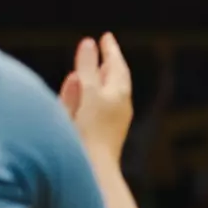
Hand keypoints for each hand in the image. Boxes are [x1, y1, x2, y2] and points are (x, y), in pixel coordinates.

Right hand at [63, 33, 134, 160]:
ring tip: (105, 66)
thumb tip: (89, 43)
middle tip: (107, 47)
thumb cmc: (88, 129)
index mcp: (118, 95)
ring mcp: (115, 121)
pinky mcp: (106, 134)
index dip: (110, 51)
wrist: (94, 170)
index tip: (105, 37)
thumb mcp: (87, 92)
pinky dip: (101, 94)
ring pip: (112, 93)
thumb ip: (88, 67)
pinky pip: (106, 107)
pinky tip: (95, 93)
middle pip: (117, 79)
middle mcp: (120, 107)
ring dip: (107, 77)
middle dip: (111, 62)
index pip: (116, 66)